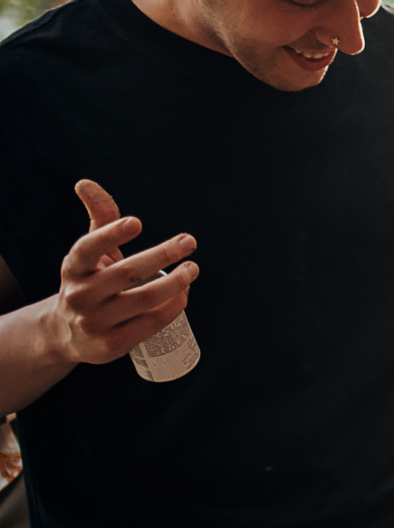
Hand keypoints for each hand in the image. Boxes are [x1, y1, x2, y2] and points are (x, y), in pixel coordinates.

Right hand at [45, 181, 197, 364]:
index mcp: (72, 268)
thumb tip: (85, 183)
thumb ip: (98, 218)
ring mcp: (94, 322)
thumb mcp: (89, 254)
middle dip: (163, 255)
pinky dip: (172, 307)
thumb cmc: (89, 283)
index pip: (87, 248)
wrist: (67, 334)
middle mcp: (79, 295)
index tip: (137, 222)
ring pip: (144, 299)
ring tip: (192, 269)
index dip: (110, 235)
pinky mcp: (110, 345)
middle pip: (127, 273)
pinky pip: (150, 324)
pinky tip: (184, 295)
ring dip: (176, 283)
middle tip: (189, 242)